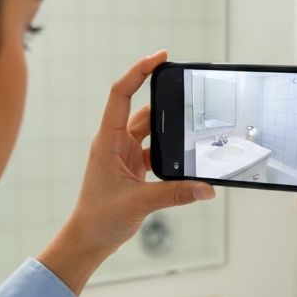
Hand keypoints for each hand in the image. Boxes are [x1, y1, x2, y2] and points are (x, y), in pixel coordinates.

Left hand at [37, 50, 214, 293]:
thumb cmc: (100, 218)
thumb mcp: (140, 203)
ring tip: (194, 121)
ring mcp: (125, 153)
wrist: (88, 239)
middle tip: (189, 88)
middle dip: (165, 98)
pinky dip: (171, 149)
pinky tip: (188, 153)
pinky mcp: (134, 167)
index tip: (160, 57)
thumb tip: (207, 188)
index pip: (122, 94)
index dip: (140, 71)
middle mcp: (115, 141)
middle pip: (142, 108)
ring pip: (152, 129)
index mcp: (108, 140)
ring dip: (170, 126)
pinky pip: (156, 149)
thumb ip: (176, 193)